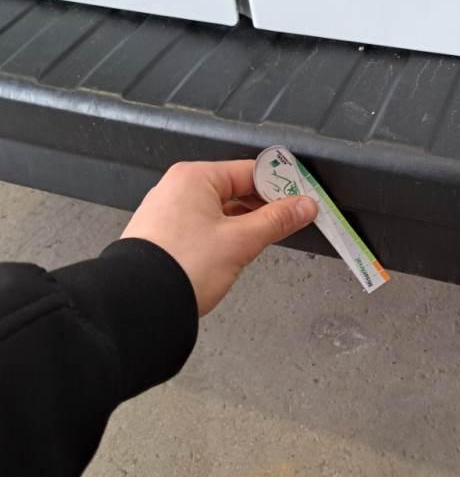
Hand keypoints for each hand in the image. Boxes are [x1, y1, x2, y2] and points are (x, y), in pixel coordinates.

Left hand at [121, 160, 317, 315]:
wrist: (139, 305)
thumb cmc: (181, 267)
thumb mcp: (241, 241)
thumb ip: (277, 220)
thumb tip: (303, 206)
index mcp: (194, 178)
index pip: (250, 171)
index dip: (280, 186)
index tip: (301, 200)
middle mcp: (178, 189)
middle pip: (235, 189)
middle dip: (264, 206)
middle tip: (290, 221)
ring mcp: (168, 212)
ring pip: (220, 209)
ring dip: (245, 223)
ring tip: (264, 240)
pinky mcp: (165, 236)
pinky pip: (204, 226)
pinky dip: (224, 235)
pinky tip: (235, 252)